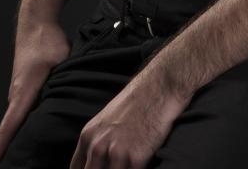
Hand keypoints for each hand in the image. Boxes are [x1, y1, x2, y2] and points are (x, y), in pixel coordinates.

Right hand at [0, 19, 69, 167]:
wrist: (36, 22)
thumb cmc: (47, 42)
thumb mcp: (60, 64)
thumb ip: (63, 87)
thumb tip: (71, 106)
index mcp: (22, 94)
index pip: (8, 129)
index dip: (2, 151)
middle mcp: (15, 96)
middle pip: (9, 131)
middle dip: (8, 152)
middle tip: (16, 168)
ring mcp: (17, 91)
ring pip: (15, 121)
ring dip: (16, 138)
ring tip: (25, 158)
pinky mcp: (22, 87)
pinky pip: (20, 112)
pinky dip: (21, 126)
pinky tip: (34, 132)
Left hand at [69, 62, 191, 167]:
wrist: (159, 87)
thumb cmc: (136, 102)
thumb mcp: (106, 120)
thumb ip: (96, 142)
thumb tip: (94, 163)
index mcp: (88, 136)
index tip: (99, 168)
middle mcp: (97, 147)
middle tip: (115, 166)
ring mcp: (116, 154)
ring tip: (126, 165)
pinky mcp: (136, 159)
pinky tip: (141, 164)